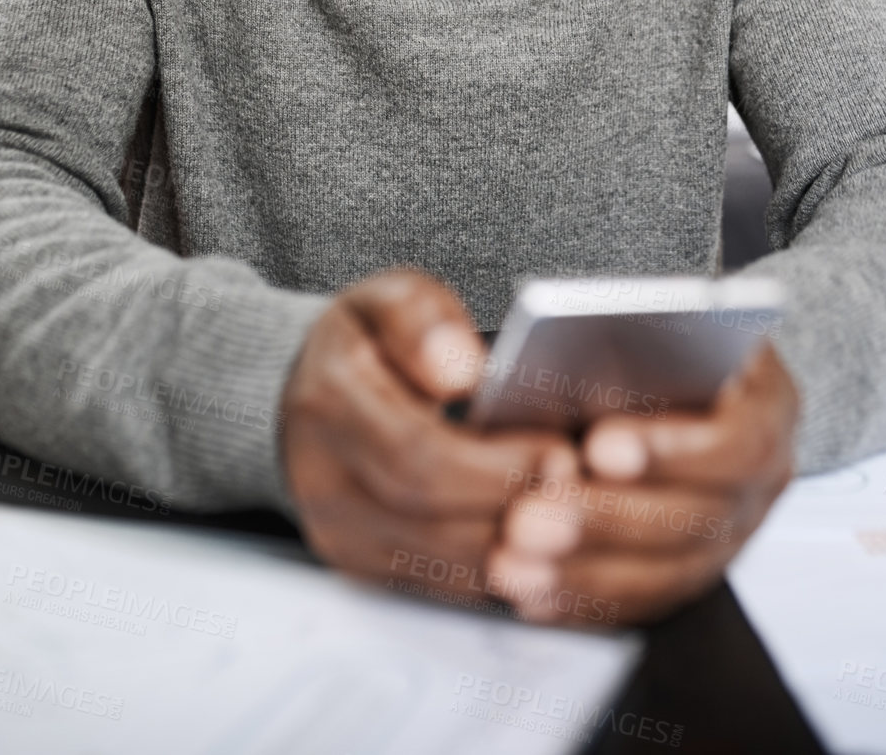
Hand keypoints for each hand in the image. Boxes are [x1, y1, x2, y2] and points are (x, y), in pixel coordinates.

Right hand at [280, 270, 577, 609]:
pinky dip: (496, 574)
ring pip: (439, 566)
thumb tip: (464, 372)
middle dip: (515, 508)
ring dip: (515, 552)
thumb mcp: (387, 298)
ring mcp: (338, 533)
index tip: (560, 454)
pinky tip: (543, 548)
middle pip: (431, 520)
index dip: (495, 465)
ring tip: (573, 521)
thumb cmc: (365, 342)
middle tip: (581, 492)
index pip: (417, 454)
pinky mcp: (361, 567)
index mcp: (329, 401)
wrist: (304, 394)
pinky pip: (438, 587)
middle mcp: (322, 478)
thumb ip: (422, 320)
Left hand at [486, 342, 798, 625]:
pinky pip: (647, 600)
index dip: (667, 452)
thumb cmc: (661, 337)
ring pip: (669, 572)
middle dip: (606, 521)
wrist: (689, 367)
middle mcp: (765, 476)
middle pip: (695, 518)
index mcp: (768, 404)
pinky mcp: (697, 567)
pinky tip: (534, 593)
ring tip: (516, 563)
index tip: (597, 448)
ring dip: (586, 573)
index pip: (732, 440)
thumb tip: (571, 371)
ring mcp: (737, 531)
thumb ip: (629, 347)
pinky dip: (587, 600)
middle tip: (531, 516)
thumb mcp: (658, 322)